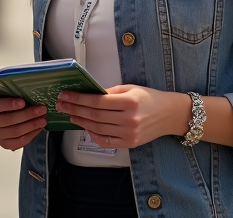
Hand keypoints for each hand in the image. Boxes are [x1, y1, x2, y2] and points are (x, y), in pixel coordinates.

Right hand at [0, 96, 46, 149]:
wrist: (7, 111)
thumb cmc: (7, 100)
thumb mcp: (6, 92)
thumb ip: (12, 92)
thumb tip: (28, 91)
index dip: (8, 104)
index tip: (22, 102)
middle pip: (8, 120)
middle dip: (27, 114)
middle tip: (40, 109)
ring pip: (15, 131)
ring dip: (32, 125)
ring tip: (43, 118)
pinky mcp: (4, 143)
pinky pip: (19, 142)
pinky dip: (31, 134)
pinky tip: (38, 128)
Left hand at [56, 85, 185, 148]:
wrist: (170, 114)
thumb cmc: (150, 98)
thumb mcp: (130, 88)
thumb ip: (110, 92)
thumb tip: (90, 94)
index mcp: (129, 102)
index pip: (97, 101)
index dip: (78, 99)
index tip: (66, 95)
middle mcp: (129, 119)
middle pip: (94, 115)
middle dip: (75, 109)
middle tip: (61, 105)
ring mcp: (129, 133)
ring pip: (98, 129)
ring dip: (81, 122)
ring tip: (70, 115)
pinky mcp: (130, 143)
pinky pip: (107, 141)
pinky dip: (94, 135)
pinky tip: (86, 127)